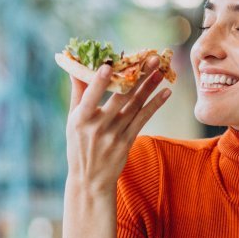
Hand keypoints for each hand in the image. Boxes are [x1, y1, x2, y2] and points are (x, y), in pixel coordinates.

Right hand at [65, 57, 170, 194]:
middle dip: (137, 76)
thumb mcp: (72, 121)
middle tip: (150, 58)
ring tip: (161, 70)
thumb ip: (78, 94)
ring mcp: (115, 135)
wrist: (90, 179)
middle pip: (120, 97)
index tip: (109, 65)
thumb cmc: (79, 145)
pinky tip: (166, 92)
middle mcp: (98, 127)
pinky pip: (144, 119)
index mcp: (80, 119)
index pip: (90, 97)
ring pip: (135, 106)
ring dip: (150, 87)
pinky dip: (155, 105)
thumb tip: (75, 67)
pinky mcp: (127, 141)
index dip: (100, 82)